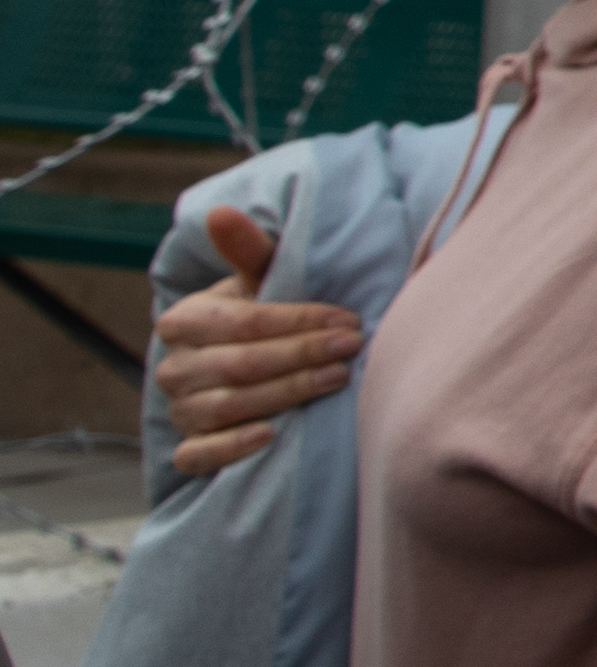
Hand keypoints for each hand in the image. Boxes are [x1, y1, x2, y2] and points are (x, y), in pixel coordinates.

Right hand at [150, 206, 364, 479]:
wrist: (245, 364)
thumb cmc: (259, 316)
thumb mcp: (259, 281)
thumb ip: (248, 250)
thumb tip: (220, 211)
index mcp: (184, 320)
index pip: (243, 323)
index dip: (299, 321)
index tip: (349, 319)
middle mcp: (174, 367)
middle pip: (240, 364)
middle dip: (302, 355)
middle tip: (353, 347)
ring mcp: (179, 409)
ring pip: (227, 406)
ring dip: (286, 394)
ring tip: (336, 380)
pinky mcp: (189, 447)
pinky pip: (199, 455)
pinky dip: (231, 448)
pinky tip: (270, 435)